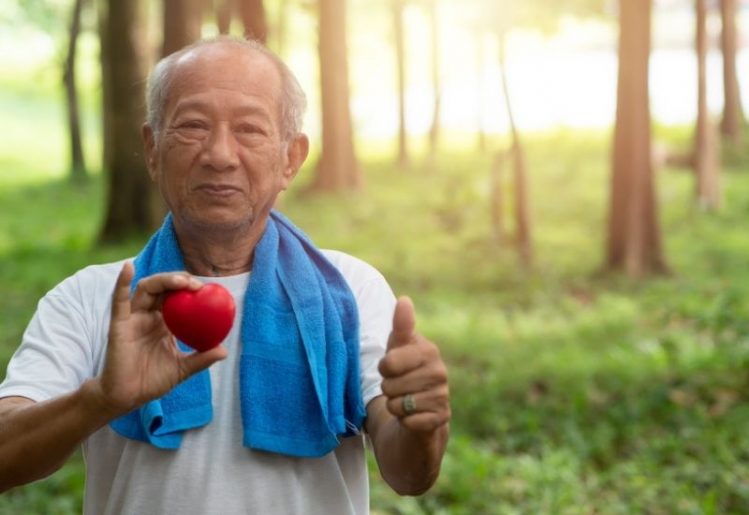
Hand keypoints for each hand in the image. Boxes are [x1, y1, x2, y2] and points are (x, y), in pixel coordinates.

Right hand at [94, 262, 227, 415]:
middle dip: (180, 280)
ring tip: (181, 281)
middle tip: (197, 285)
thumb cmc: (152, 382)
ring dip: (164, 280)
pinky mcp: (119, 324)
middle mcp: (149, 315)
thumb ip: (201, 359)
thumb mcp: (182, 369)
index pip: (178, 297)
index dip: (191, 289)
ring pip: (147, 289)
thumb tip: (225, 351)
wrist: (127, 397)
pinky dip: (122, 281)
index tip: (209, 290)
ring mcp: (133, 318)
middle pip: (164, 288)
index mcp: (164, 322)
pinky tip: (128, 267)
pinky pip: (118, 300)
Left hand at [378, 297, 449, 433]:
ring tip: (406, 400)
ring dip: (395, 406)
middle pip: (391, 385)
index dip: (384, 368)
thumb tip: (404, 300)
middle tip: (399, 386)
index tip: (391, 367)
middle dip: (388, 389)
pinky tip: (414, 415)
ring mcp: (443, 396)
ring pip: (398, 404)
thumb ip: (400, 325)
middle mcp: (440, 372)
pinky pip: (408, 422)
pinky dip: (405, 421)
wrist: (418, 409)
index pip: (390, 363)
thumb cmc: (404, 373)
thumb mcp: (398, 347)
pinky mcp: (441, 419)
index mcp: (429, 350)